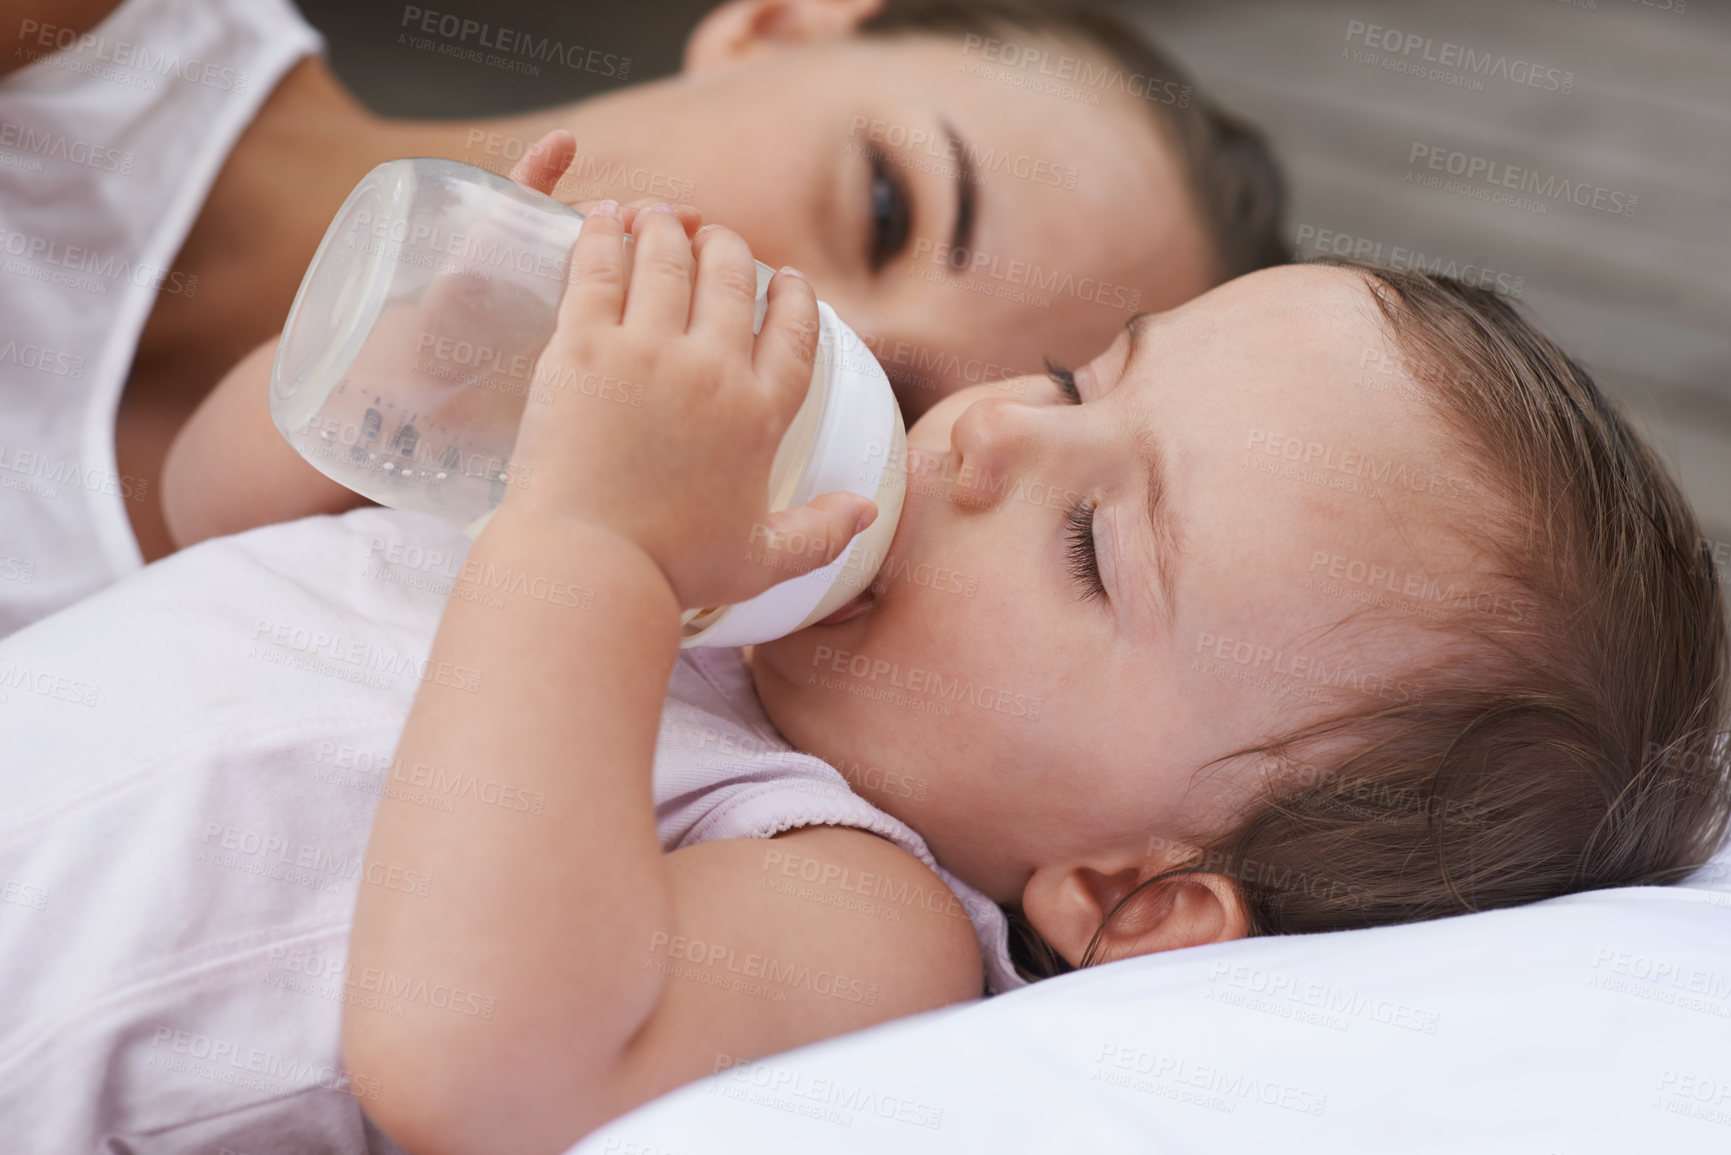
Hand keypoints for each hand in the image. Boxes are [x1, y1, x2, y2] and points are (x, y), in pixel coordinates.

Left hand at [500, 161, 875, 610]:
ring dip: (666, 227)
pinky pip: (599, 266)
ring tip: (657, 217)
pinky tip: (605, 217)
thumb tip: (869, 510)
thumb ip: (821, 533)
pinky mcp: (582, 346)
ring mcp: (647, 352)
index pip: (794, 331)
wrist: (589, 566)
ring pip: (667, 257)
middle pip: (731, 277)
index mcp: (761, 415)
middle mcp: (713, 371)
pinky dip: (605, 233)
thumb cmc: (671, 571)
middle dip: (726, 245)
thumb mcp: (762, 561)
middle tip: (710, 238)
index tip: (786, 278)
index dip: (793, 296)